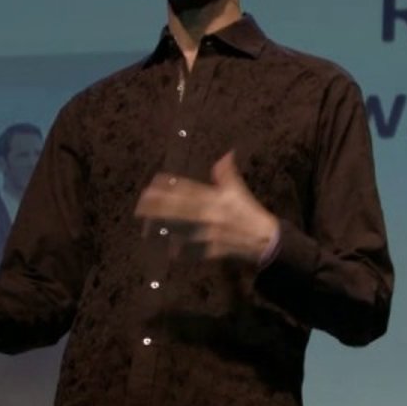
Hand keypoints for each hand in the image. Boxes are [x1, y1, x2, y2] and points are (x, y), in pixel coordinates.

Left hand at [134, 152, 279, 262]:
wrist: (265, 239)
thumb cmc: (248, 213)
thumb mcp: (238, 191)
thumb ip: (227, 173)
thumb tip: (227, 154)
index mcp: (217, 198)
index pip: (190, 189)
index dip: (171, 185)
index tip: (154, 182)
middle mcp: (212, 214)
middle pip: (181, 208)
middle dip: (160, 206)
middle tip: (141, 203)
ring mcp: (211, 233)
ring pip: (184, 230)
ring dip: (165, 228)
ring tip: (147, 225)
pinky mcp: (213, 250)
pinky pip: (195, 251)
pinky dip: (182, 251)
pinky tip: (168, 249)